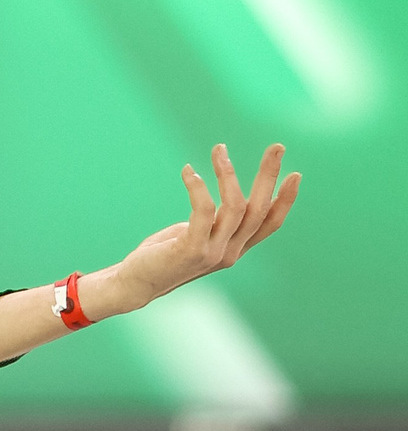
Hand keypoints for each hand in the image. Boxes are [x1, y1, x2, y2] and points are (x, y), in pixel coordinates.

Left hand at [105, 142, 298, 312]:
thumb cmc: (163, 255)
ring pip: (235, 206)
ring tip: (219, 149)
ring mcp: (213, 253)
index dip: (285, 201)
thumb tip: (227, 195)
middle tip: (277, 147)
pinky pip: (204, 210)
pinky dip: (198, 186)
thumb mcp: (197, 235)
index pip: (269, 224)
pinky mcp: (192, 249)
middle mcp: (230, 253)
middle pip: (259, 210)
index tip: (296, 174)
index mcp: (235, 249)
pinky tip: (188, 171)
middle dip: (269, 176)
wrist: (136, 284)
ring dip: (228, 173)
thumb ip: (215, 222)